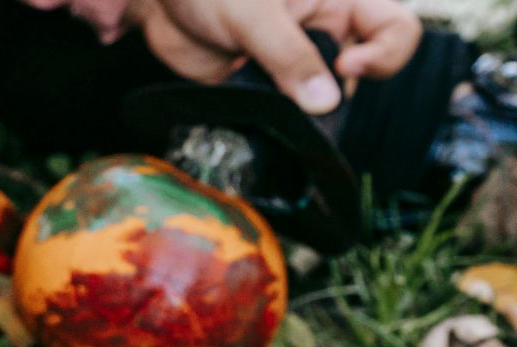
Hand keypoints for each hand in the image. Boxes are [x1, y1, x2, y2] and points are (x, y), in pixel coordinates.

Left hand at [128, 0, 420, 114]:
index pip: (394, 30)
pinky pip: (283, 116)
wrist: (161, 2)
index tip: (348, 66)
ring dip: (301, 115)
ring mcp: (295, 65)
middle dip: (332, 94)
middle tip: (296, 99)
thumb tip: (325, 102)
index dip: (385, 54)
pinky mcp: (266, 90)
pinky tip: (255, 122)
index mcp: (338, 4)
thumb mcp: (253, 12)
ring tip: (267, 105)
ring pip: (319, 102)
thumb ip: (288, 54)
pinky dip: (275, 125)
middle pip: (356, 76)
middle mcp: (324, 35)